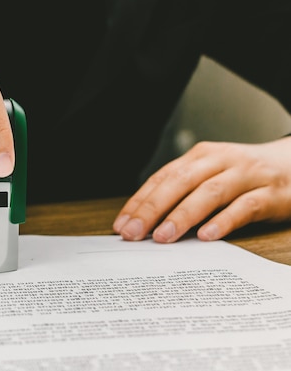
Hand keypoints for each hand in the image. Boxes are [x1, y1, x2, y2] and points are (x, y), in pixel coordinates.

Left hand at [113, 137, 290, 242]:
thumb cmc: (244, 175)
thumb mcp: (211, 175)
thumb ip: (183, 192)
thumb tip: (144, 221)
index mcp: (200, 156)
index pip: (162, 177)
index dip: (139, 201)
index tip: (121, 224)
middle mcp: (221, 161)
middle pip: (179, 182)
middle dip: (152, 208)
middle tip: (133, 233)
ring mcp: (247, 175)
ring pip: (209, 192)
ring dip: (182, 215)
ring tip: (162, 237)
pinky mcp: (272, 193)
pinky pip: (245, 207)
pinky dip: (224, 221)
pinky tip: (206, 236)